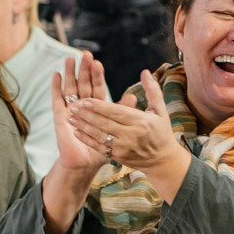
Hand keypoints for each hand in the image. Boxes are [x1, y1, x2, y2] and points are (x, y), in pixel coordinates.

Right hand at [47, 52, 112, 176]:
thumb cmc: (101, 148)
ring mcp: (70, 110)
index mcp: (96, 107)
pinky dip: (56, 87)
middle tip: (85, 54)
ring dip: (70, 73)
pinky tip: (56, 75)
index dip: (97, 75)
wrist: (84, 164)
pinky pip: (57, 100)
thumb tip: (133, 96)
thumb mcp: (115, 129)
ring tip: (70, 59)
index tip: (98, 62)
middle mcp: (82, 106)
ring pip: (70, 87)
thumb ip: (122, 112)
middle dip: (84, 69)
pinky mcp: (60, 116)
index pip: (97, 87)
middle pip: (83, 83)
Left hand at [68, 68, 182, 177]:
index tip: (86, 99)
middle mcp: (131, 136)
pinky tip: (76, 132)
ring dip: (83, 126)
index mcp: (141, 122)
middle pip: (105, 124)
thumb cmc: (162, 132)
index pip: (117, 113)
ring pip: (99, 136)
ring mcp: (123, 148)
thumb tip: (145, 72)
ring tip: (70, 117)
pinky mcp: (117, 157)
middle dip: (87, 115)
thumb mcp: (161, 111)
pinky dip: (87, 140)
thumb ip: (152, 91)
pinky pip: (99, 148)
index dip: (100, 107)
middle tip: (74, 106)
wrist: (163, 161)